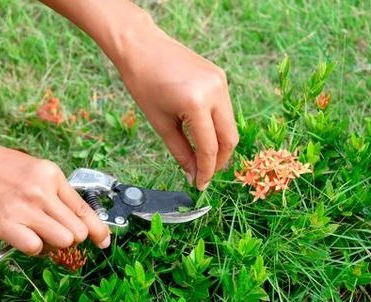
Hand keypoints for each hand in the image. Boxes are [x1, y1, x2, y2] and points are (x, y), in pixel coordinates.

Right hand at [0, 143, 110, 255]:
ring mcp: (25, 209)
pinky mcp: (7, 225)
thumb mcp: (35, 169)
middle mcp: (42, 192)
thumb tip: (77, 218)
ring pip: (63, 241)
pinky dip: (34, 248)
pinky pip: (36, 248)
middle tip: (57, 233)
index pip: (85, 210)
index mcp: (52, 176)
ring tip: (40, 234)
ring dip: (55, 244)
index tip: (103, 241)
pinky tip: (25, 238)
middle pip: (77, 231)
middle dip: (73, 238)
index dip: (98, 230)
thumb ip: (56, 190)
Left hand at [117, 28, 238, 189]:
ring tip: (202, 156)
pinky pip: (224, 109)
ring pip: (229, 124)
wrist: (141, 47)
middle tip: (204, 174)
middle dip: (218, 160)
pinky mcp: (220, 77)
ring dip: (219, 144)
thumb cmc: (143, 84)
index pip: (209, 147)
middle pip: (229, 138)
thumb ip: (181, 152)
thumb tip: (194, 175)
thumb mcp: (161, 124)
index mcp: (196, 103)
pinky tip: (202, 134)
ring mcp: (221, 82)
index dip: (206, 171)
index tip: (200, 185)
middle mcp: (215, 91)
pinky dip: (216, 125)